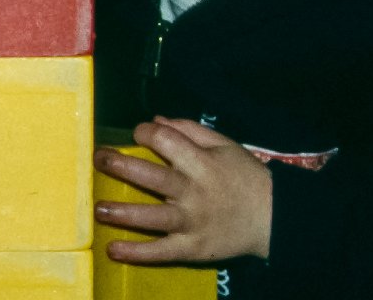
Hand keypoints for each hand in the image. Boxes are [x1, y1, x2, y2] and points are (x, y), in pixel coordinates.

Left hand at [94, 117, 272, 263]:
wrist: (274, 219)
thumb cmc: (246, 177)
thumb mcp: (225, 145)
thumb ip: (189, 130)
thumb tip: (156, 119)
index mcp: (203, 163)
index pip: (167, 141)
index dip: (146, 133)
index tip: (137, 133)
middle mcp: (195, 193)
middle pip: (154, 178)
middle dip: (123, 167)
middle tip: (99, 158)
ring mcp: (192, 223)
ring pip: (152, 218)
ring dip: (123, 213)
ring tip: (98, 208)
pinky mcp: (192, 248)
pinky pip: (161, 252)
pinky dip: (137, 253)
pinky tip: (113, 249)